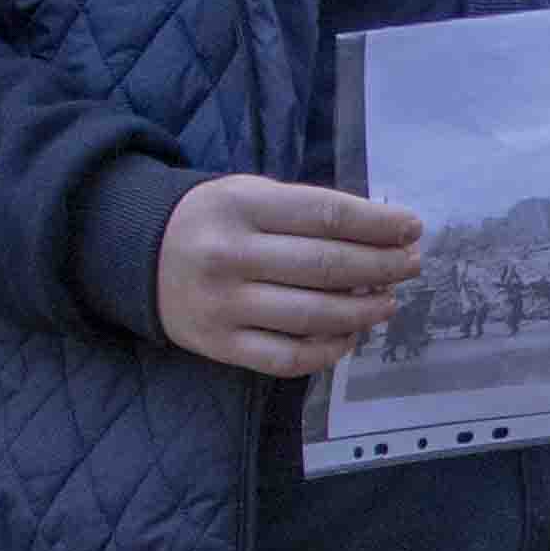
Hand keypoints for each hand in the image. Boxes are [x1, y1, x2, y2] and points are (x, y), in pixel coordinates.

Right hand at [159, 172, 421, 376]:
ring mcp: (223, 305)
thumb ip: (306, 212)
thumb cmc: (213, 221)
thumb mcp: (249, 194)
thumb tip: (382, 234)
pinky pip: (288, 357)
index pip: (326, 215)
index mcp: (240, 205)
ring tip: (388, 301)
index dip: (378, 224)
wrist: (137, 254)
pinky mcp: (220, 345)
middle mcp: (229, 255)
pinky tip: (349, 335)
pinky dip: (328, 351)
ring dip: (363, 311)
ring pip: (313, 316)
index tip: (412, 228)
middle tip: (410, 265)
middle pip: (326, 266)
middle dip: (381, 267)